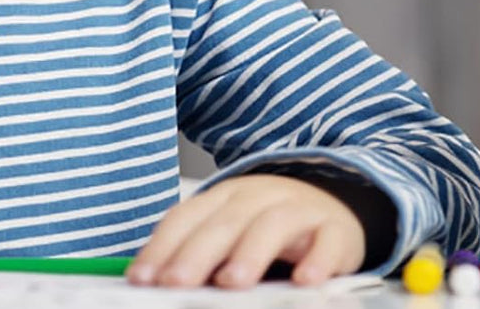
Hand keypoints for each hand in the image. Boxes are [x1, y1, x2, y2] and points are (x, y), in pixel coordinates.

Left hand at [127, 173, 366, 288]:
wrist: (332, 209)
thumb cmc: (270, 230)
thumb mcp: (230, 233)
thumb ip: (199, 254)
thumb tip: (156, 283)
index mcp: (226, 197)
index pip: (188, 216)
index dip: (163, 246)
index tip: (142, 278)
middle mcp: (261, 197)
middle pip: (226, 220)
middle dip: (197, 252)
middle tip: (176, 283)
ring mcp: (301, 209)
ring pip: (274, 223)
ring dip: (251, 252)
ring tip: (232, 283)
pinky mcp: (336, 230)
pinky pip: (328, 240)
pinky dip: (318, 259)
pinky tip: (305, 281)